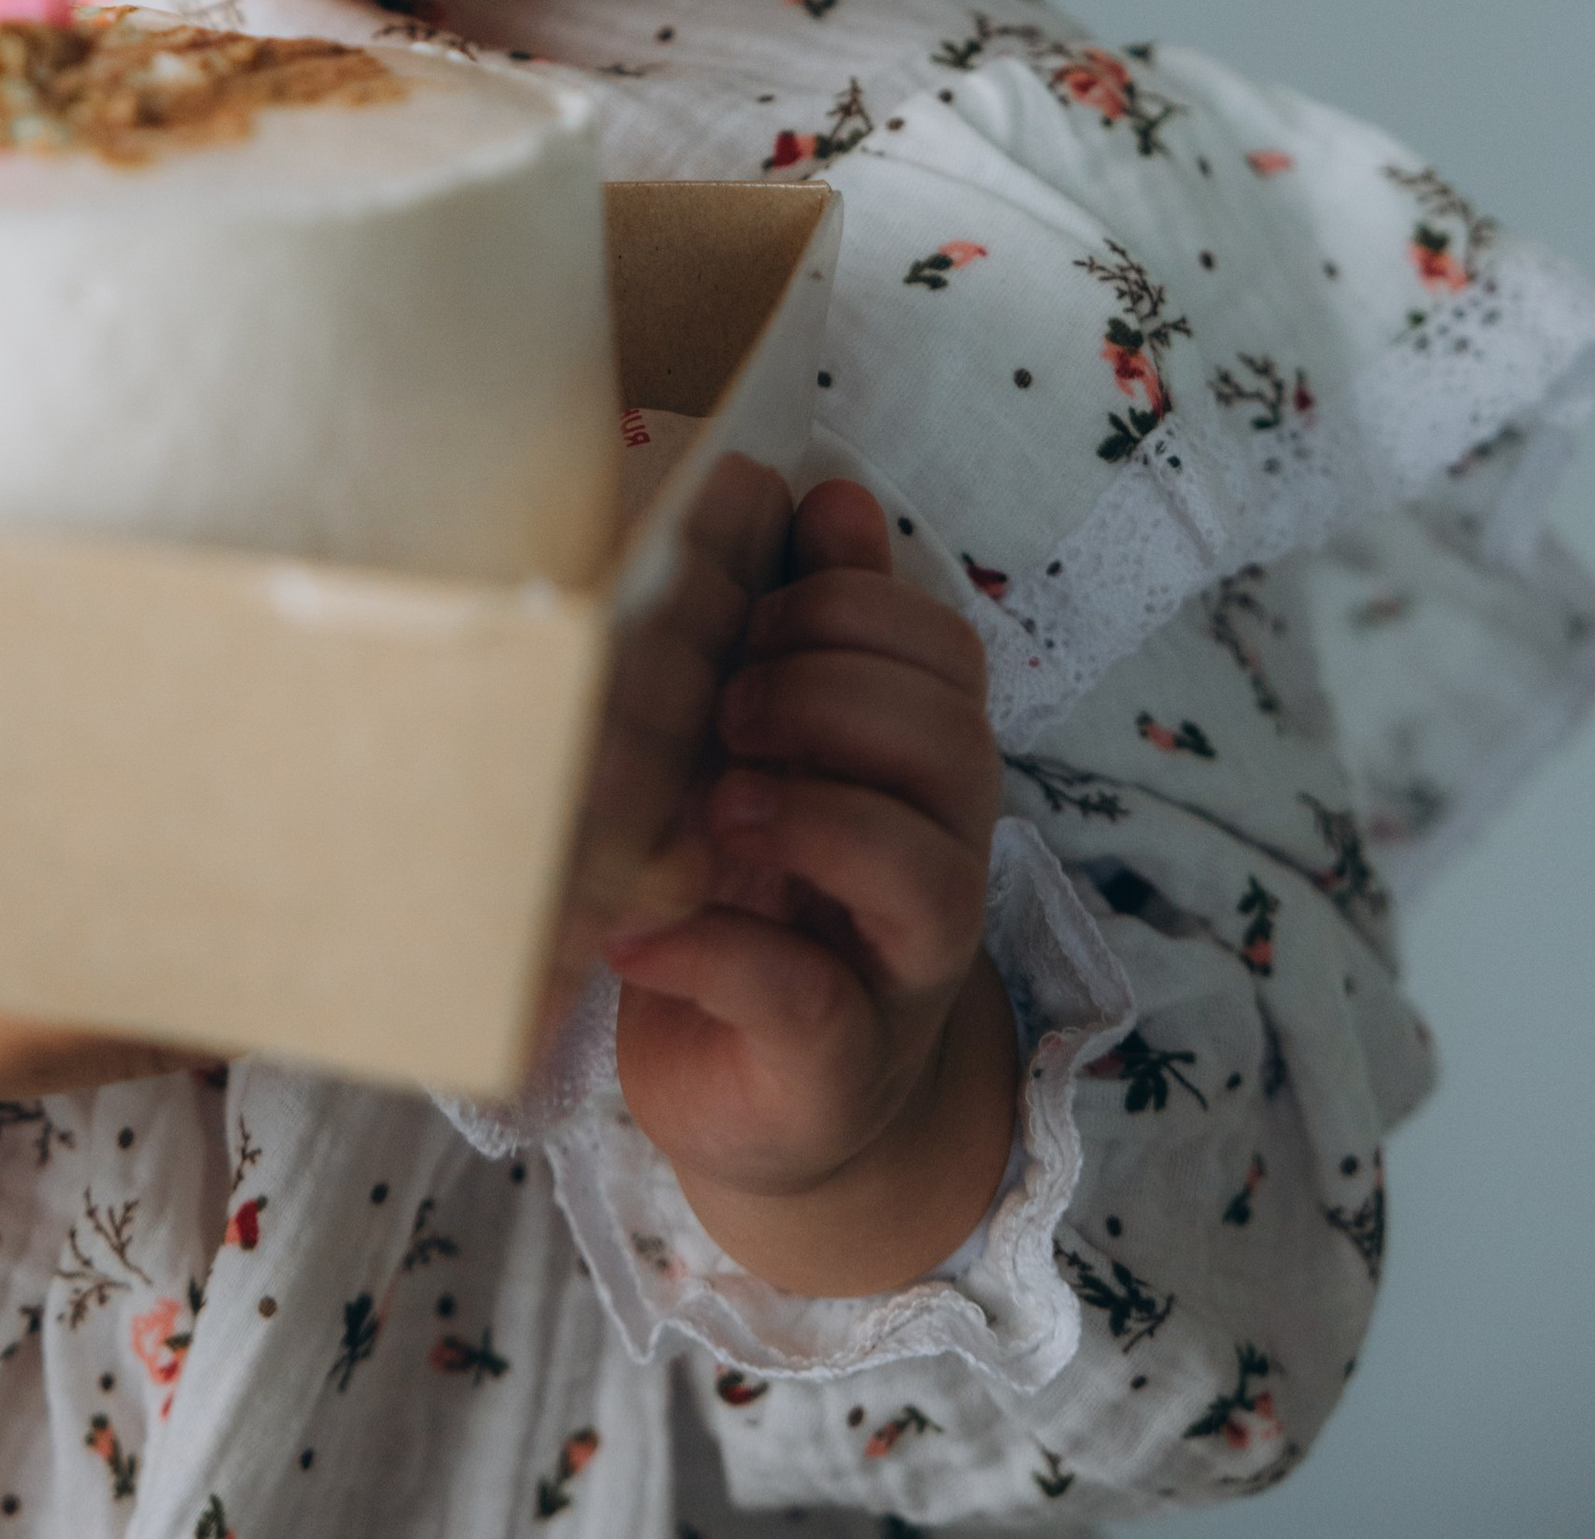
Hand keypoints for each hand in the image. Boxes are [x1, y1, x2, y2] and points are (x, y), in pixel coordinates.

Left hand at [607, 478, 1017, 1297]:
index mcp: (923, 765)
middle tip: (728, 711)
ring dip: (812, 815)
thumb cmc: (760, 894)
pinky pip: (809, 997)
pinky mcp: (834, 1064)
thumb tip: (830, 490)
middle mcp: (941, 859)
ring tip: (713, 810)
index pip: (944, 647)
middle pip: (954, 741)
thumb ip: (808, 628)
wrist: (765, 1104)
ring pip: (925, 868)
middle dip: (832, 696)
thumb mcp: (770, 744)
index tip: (748, 626)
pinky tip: (641, 927)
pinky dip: (719, 951)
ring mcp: (899, 970)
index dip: (849, 611)